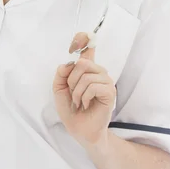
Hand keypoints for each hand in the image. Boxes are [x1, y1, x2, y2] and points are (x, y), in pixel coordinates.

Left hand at [52, 32, 116, 146]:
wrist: (79, 130)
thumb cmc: (71, 110)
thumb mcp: (59, 90)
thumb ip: (61, 75)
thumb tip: (68, 62)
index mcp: (87, 70)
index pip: (89, 47)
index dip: (83, 38)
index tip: (79, 39)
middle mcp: (98, 72)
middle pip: (82, 62)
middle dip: (71, 80)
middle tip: (73, 94)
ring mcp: (106, 81)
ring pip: (86, 75)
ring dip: (77, 92)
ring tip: (79, 101)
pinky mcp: (110, 92)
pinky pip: (93, 86)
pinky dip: (84, 97)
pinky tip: (87, 104)